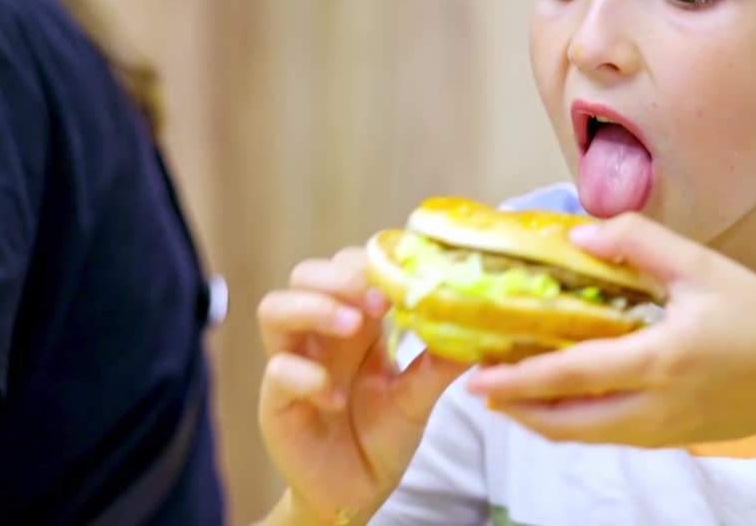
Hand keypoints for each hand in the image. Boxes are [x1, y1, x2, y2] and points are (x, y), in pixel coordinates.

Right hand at [257, 247, 467, 523]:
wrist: (358, 491)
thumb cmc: (382, 436)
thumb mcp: (419, 396)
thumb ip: (440, 362)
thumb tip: (480, 328)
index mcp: (357, 324)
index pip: (348, 266)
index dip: (370, 264)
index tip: (402, 281)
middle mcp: (321, 336)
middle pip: (304, 275)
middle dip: (337, 276)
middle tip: (376, 299)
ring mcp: (295, 363)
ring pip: (275, 308)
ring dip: (314, 307)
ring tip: (353, 326)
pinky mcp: (277, 400)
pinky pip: (277, 371)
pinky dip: (307, 376)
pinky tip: (336, 397)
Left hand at [464, 213, 755, 447]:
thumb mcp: (703, 267)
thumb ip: (639, 244)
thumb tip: (580, 234)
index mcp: (659, 360)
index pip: (572, 376)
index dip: (518, 379)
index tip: (476, 376)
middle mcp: (652, 406)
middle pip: (563, 421)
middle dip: (515, 407)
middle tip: (477, 385)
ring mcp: (658, 431)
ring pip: (581, 435)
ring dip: (538, 416)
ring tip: (506, 391)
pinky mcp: (666, 439)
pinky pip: (604, 434)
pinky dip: (571, 420)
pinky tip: (559, 396)